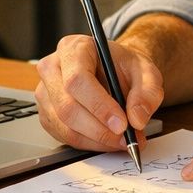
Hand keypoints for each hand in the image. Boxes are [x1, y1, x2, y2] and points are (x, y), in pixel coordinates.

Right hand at [34, 34, 162, 151]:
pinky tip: (107, 139)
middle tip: (125, 138)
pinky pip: (64, 137)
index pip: (77, 79)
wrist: (114, 70)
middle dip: (99, 129)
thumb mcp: (145, 71)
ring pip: (64, 126)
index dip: (99, 105)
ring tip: (122, 140)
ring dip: (96, 140)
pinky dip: (89, 144)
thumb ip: (147, 91)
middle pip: (67, 106)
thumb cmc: (124, 67)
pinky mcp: (46, 114)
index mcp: (73, 48)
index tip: (122, 124)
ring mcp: (45, 93)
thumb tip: (137, 119)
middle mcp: (52, 68)